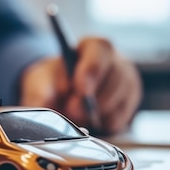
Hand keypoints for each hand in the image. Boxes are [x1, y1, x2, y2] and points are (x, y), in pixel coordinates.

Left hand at [19, 37, 141, 133]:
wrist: (61, 93)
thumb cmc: (54, 82)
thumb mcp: (41, 83)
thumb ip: (40, 93)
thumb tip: (40, 106)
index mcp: (93, 47)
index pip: (99, 54)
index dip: (90, 73)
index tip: (80, 90)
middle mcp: (115, 60)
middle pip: (113, 81)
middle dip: (92, 101)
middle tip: (71, 112)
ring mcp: (126, 81)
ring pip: (118, 102)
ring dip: (96, 114)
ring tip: (77, 115)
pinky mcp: (130, 102)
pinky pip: (120, 118)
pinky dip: (103, 123)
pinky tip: (91, 120)